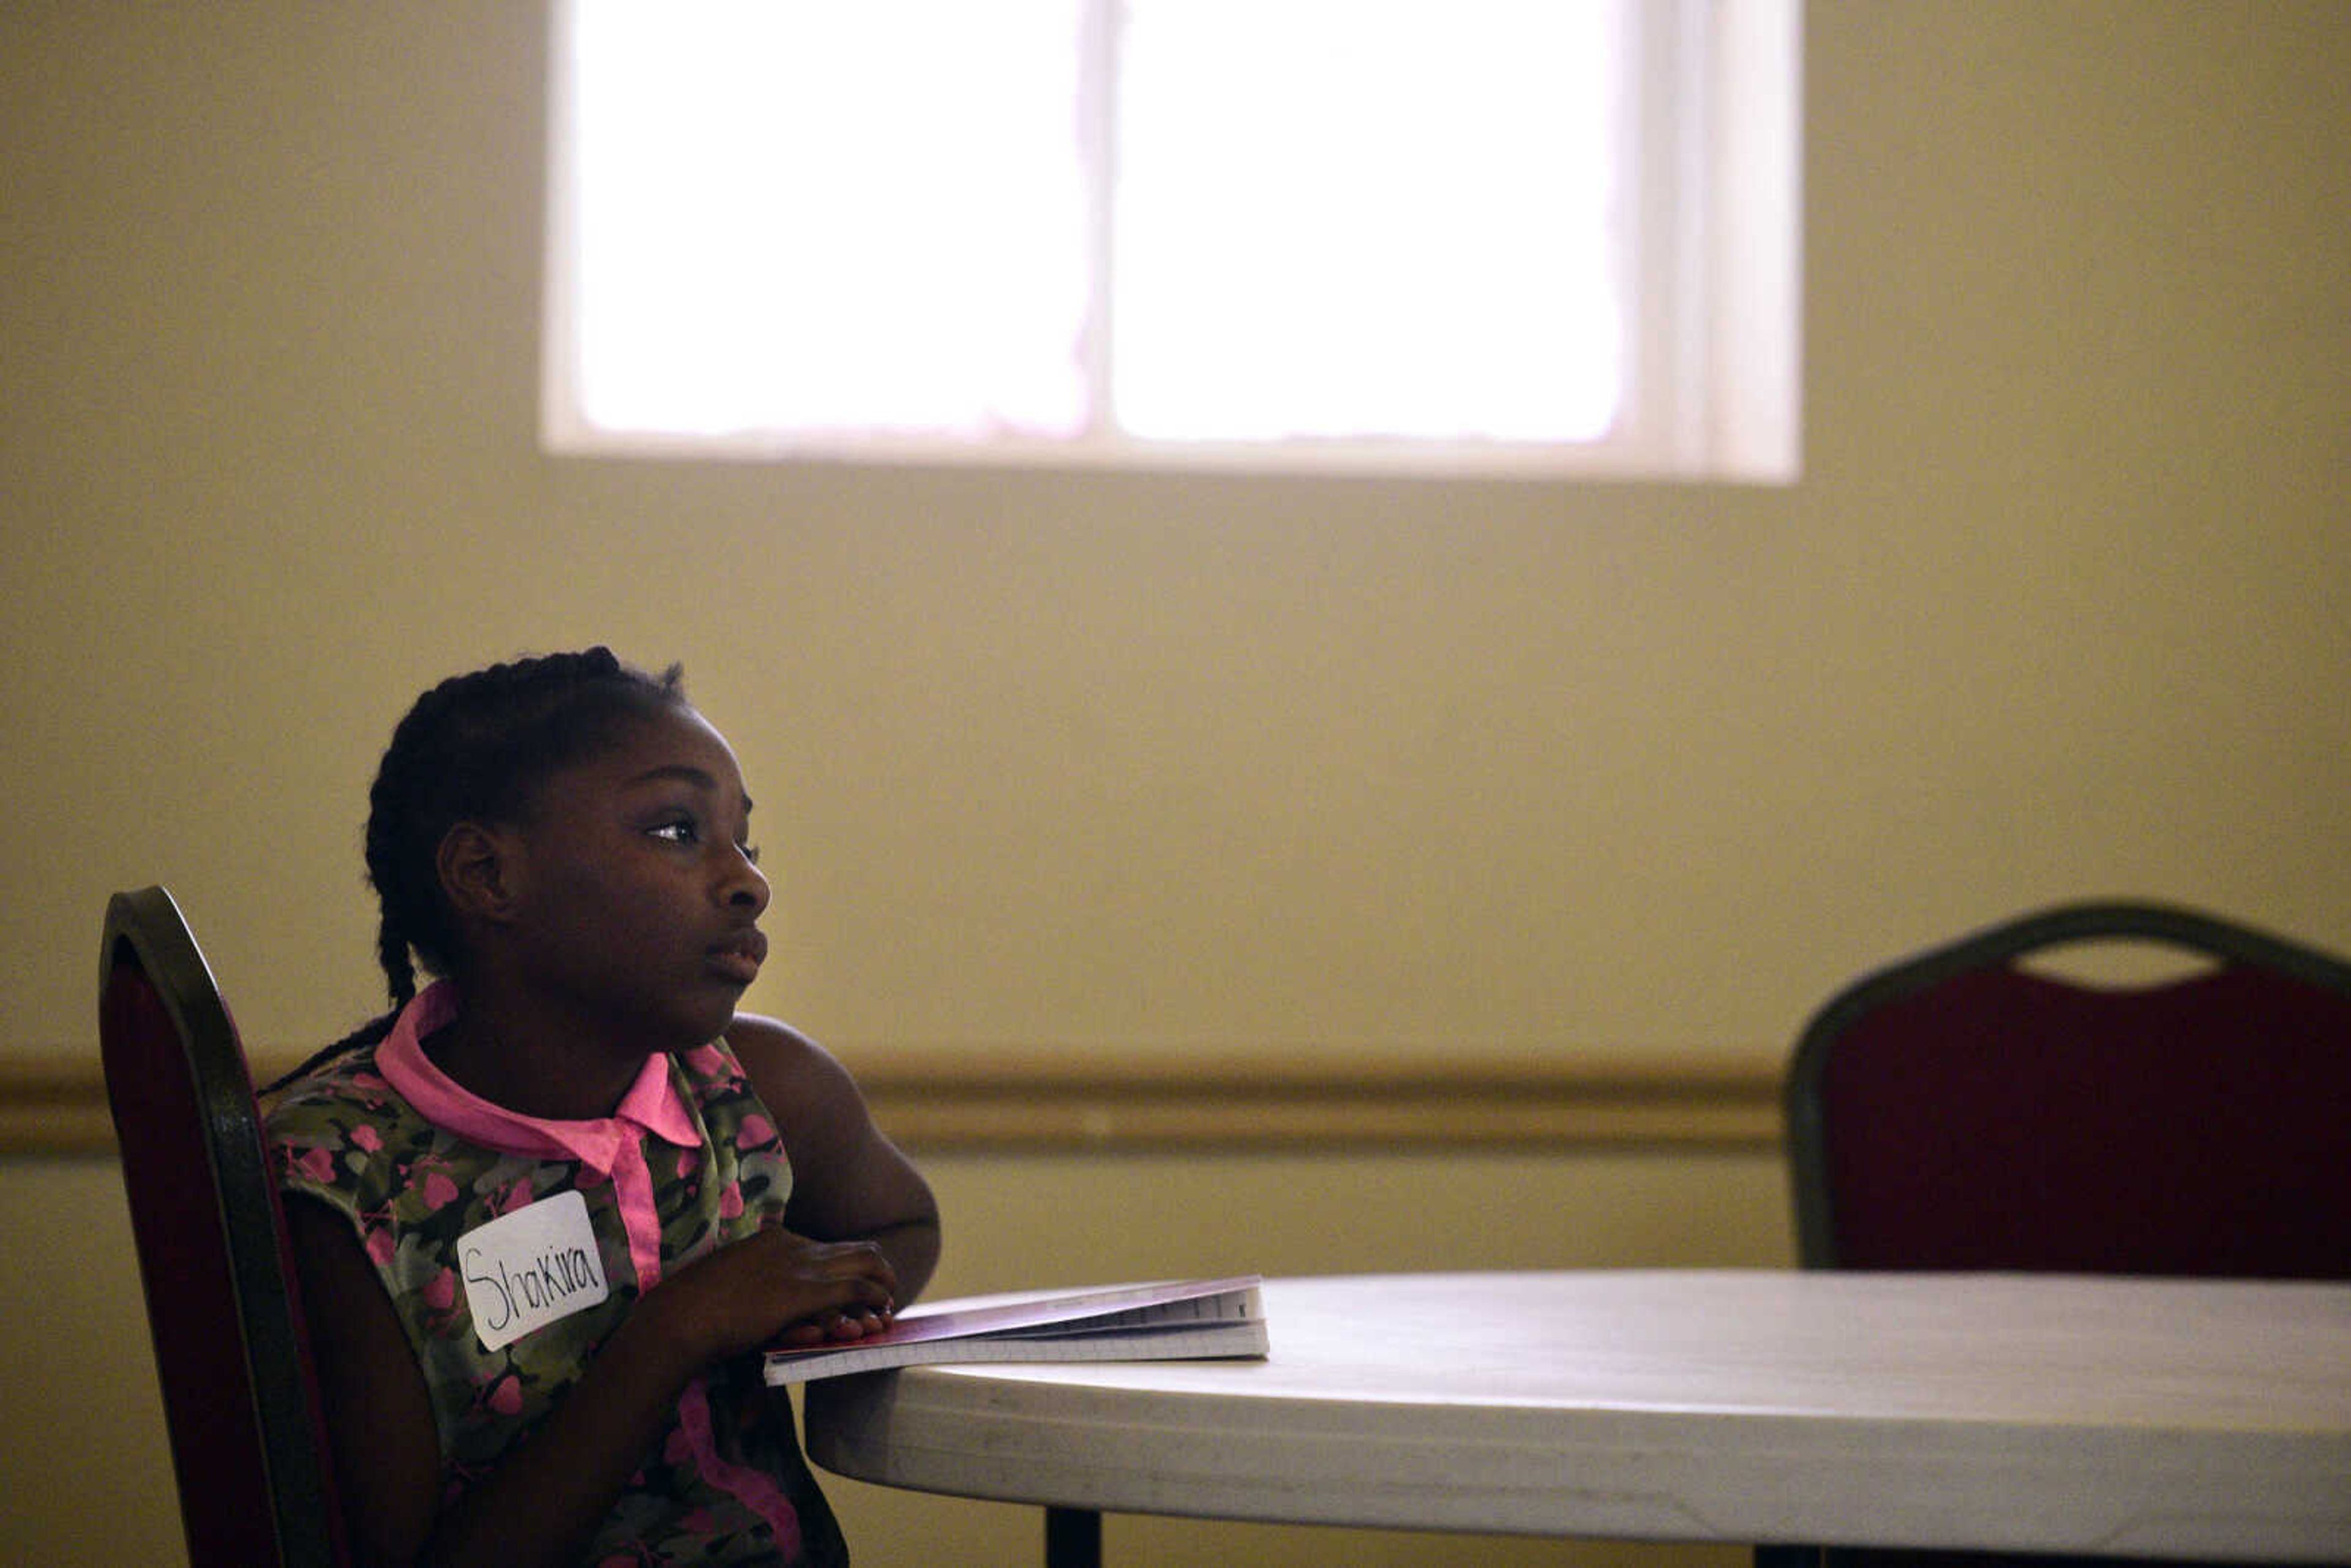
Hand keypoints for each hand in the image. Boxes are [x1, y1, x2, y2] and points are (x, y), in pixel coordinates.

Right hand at [640, 1225, 897, 1369]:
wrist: (680, 1316)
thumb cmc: (694, 1306)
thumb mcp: (730, 1282)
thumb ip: (755, 1282)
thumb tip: (770, 1300)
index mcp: (774, 1239)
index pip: (827, 1247)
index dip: (848, 1267)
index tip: (856, 1285)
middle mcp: (793, 1245)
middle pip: (855, 1250)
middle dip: (878, 1271)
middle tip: (886, 1293)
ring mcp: (800, 1266)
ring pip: (864, 1264)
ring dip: (883, 1286)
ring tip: (889, 1305)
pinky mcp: (803, 1291)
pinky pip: (855, 1289)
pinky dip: (873, 1299)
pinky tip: (880, 1313)